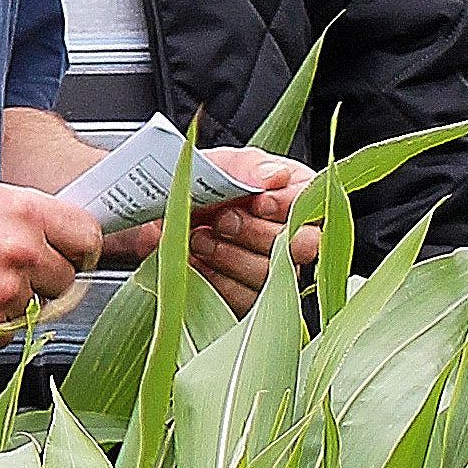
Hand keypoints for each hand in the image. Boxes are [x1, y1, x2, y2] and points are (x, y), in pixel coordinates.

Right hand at [0, 181, 101, 327]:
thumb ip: (32, 217)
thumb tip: (67, 236)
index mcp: (25, 211)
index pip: (88, 236)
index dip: (81, 249)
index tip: (72, 254)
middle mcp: (20, 249)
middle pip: (67, 279)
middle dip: (45, 278)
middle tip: (11, 268)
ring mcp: (3, 289)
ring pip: (37, 309)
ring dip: (15, 302)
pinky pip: (9, 333)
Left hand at [188, 150, 313, 313]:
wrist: (157, 218)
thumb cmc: (195, 189)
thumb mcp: (218, 166)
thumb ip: (248, 167)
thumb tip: (277, 176)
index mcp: (293, 194)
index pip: (311, 206)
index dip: (285, 207)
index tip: (257, 202)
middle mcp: (292, 236)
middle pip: (299, 246)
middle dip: (255, 233)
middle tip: (222, 220)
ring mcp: (274, 272)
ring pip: (271, 276)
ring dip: (231, 256)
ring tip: (200, 238)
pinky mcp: (249, 300)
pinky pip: (246, 301)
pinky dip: (217, 281)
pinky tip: (197, 262)